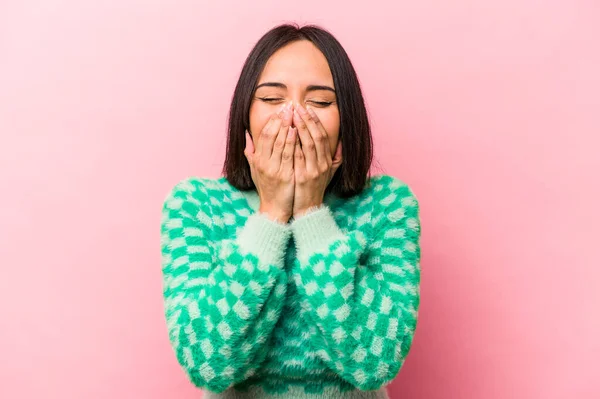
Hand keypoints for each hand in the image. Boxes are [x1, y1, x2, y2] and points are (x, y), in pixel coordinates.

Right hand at [244, 101, 296, 222]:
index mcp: (258, 159)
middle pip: (271, 135)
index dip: (272, 120)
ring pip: (279, 142)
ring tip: (294, 113)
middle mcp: (263, 163)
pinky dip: (291, 142)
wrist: (274, 208)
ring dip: (287, 126)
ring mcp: (273, 169)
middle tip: (289, 106)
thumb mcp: (255, 171)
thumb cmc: (267, 189)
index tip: (281, 109)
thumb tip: (248, 139)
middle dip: (280, 119)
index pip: (264, 134)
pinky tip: (296, 131)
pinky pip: (288, 155)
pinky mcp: (284, 175)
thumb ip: (251, 154)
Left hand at [292, 103, 342, 217]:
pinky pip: (297, 157)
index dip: (315, 121)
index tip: (307, 108)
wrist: (308, 209)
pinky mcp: (302, 177)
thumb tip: (340, 142)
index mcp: (327, 161)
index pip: (322, 136)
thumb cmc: (316, 189)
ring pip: (307, 145)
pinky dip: (293, 144)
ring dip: (299, 128)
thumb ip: (336, 157)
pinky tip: (287, 134)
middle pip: (315, 137)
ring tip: (291, 116)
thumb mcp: (330, 173)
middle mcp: (322, 165)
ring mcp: (313, 171)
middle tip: (297, 107)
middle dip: (306, 120)